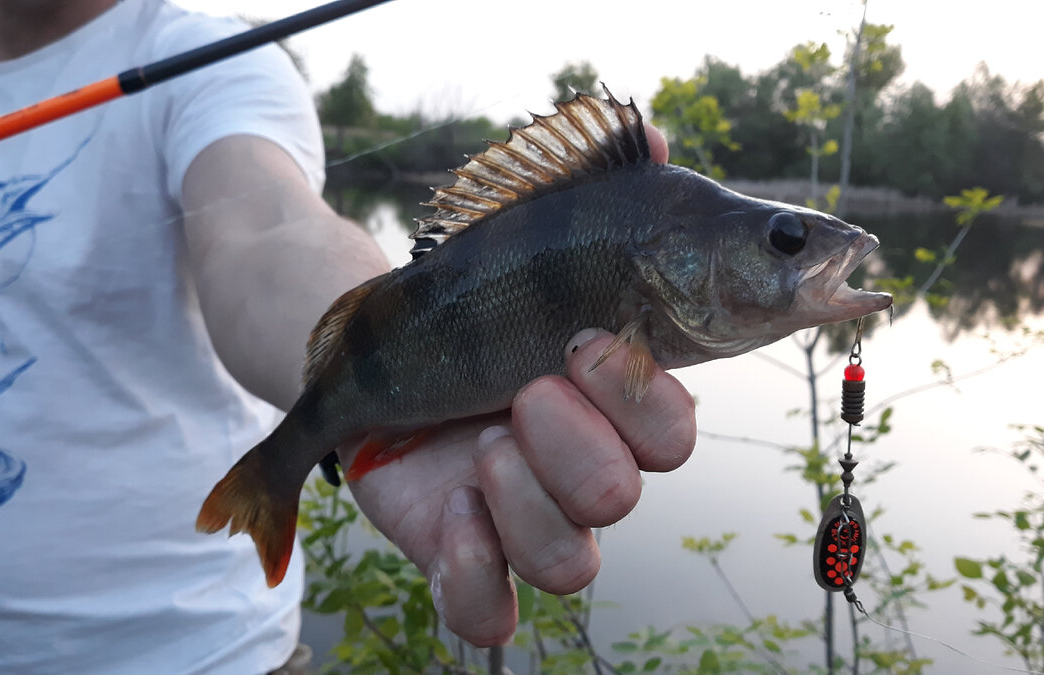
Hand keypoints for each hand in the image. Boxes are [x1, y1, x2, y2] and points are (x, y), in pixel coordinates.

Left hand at [340, 328, 695, 645]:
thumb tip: (615, 311)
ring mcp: (522, 529)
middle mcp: (578, 480)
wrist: (373, 364)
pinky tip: (454, 509)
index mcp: (607, 415)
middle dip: (571, 443)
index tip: (580, 343)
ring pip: (566, 565)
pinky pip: (489, 614)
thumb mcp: (514, 294)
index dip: (638, 405)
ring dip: (522, 498)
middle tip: (525, 394)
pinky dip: (474, 569)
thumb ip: (578, 295)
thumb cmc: (456, 325)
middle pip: (618, 499)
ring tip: (482, 446)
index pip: (670, 439)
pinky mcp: (462, 565)